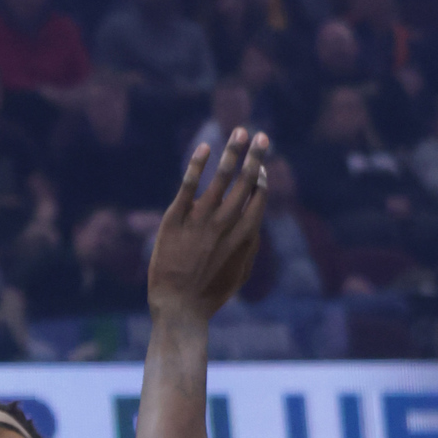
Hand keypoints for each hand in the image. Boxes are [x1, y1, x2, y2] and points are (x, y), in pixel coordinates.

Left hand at [147, 127, 269, 322]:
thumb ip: (251, 246)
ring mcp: (200, 219)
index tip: (261, 166)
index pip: (258, 198)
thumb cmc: (210, 294)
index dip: (261, 178)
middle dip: (256, 156)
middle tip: (261, 135)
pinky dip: (198, 164)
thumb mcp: (240, 273)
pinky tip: (205, 148)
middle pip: (246, 182)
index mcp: (244, 236)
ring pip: (221, 178)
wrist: (178, 307)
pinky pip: (188, 185)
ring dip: (234, 151)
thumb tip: (256, 225)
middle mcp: (226, 223)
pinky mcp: (176, 219)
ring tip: (240, 131)